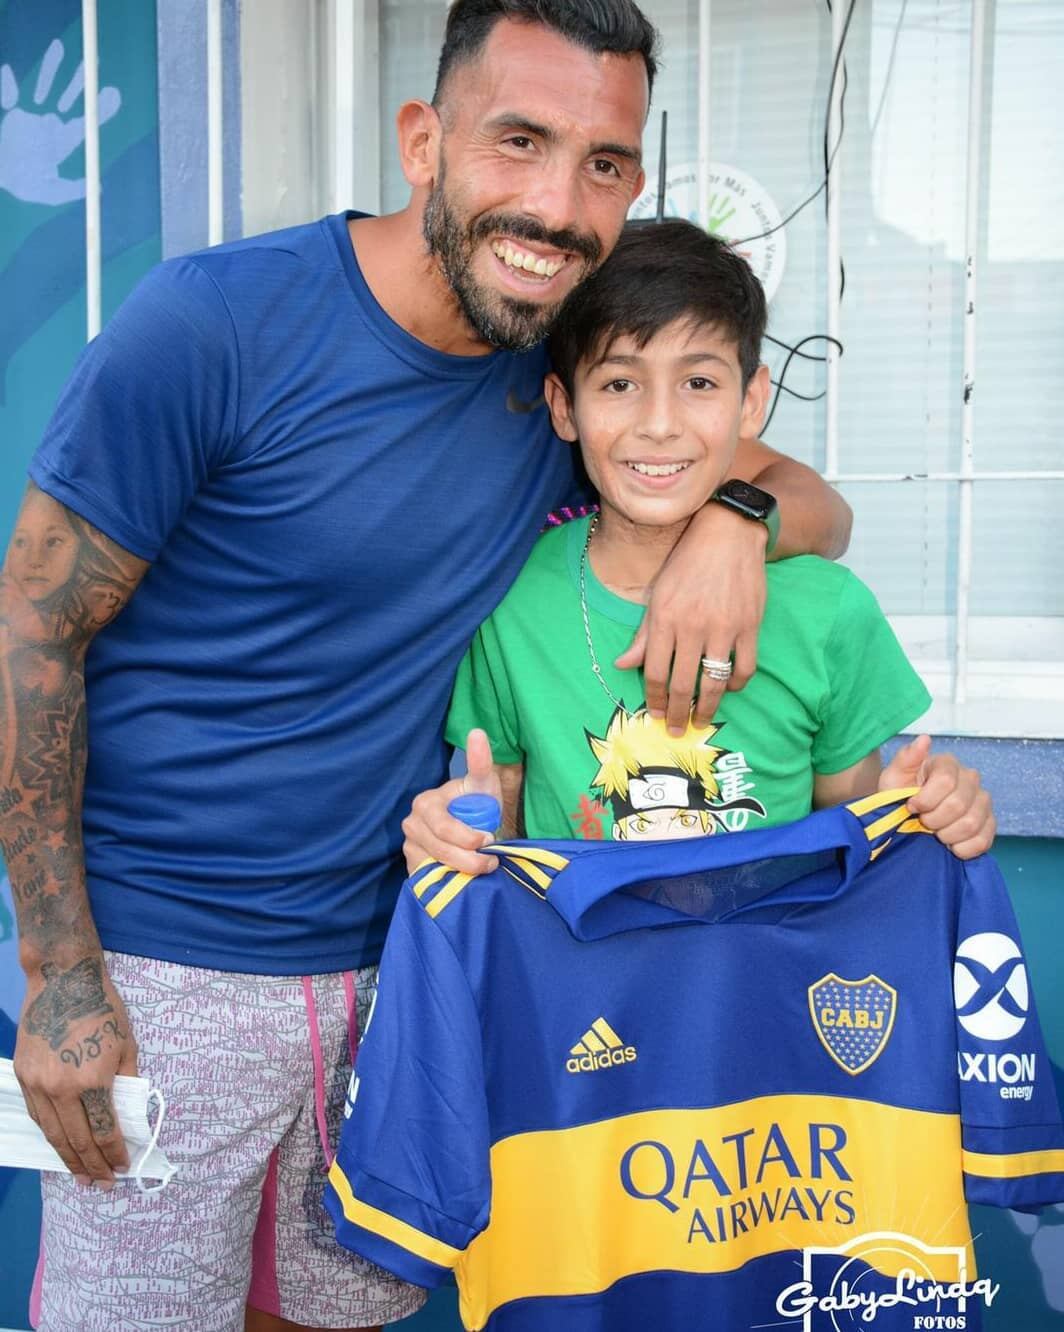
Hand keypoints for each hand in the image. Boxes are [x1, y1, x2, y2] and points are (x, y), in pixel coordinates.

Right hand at [0, 38, 120, 206]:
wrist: (1, 177)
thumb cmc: (26, 186)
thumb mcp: (51, 192)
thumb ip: (73, 190)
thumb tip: (99, 188)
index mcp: (62, 141)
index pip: (86, 122)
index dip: (101, 109)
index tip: (114, 94)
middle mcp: (49, 123)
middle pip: (68, 97)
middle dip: (79, 82)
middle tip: (93, 64)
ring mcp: (30, 115)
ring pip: (43, 84)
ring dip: (51, 67)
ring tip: (59, 46)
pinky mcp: (11, 112)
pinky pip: (9, 92)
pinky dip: (8, 82)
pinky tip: (8, 71)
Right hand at [14, 954, 137, 1186]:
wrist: (62, 979)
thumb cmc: (103, 1008)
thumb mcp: (127, 1045)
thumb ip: (127, 1083)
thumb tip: (129, 1115)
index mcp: (91, 1081)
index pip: (103, 1131)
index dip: (113, 1154)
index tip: (122, 1168)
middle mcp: (60, 1089)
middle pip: (75, 1139)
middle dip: (91, 1166)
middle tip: (102, 1184)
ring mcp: (36, 1083)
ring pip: (51, 1132)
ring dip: (66, 1157)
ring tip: (80, 1175)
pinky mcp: (22, 1075)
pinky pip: (36, 1114)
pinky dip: (49, 1133)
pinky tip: (59, 1144)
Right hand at [401, 729, 501, 876]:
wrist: (475, 831)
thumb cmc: (479, 805)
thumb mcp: (483, 784)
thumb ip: (480, 761)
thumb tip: (477, 731)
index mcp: (425, 803)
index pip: (444, 827)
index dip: (468, 838)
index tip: (487, 839)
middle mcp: (411, 825)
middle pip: (442, 850)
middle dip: (471, 858)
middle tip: (492, 858)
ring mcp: (409, 848)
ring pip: (437, 868)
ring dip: (465, 871)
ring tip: (484, 865)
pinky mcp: (412, 869)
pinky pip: (431, 881)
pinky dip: (451, 881)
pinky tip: (463, 875)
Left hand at [615, 503, 766, 734]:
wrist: (728, 533)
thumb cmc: (686, 562)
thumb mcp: (657, 594)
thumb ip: (642, 634)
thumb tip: (621, 665)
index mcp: (665, 618)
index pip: (655, 671)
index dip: (653, 698)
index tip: (654, 714)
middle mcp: (693, 626)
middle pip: (682, 684)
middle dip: (677, 713)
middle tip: (675, 729)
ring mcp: (724, 627)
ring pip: (714, 682)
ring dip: (707, 708)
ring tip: (701, 719)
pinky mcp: (750, 625)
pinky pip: (744, 667)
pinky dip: (735, 684)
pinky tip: (727, 688)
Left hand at [879, 734, 995, 859]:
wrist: (908, 819)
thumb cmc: (899, 795)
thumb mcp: (894, 777)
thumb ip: (907, 758)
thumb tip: (924, 739)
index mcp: (947, 763)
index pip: (946, 782)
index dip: (925, 800)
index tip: (912, 806)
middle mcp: (970, 778)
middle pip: (958, 805)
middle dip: (933, 819)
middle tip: (923, 821)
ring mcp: (983, 801)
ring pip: (971, 824)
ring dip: (946, 834)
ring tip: (935, 832)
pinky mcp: (989, 824)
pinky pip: (983, 840)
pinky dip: (962, 848)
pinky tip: (950, 844)